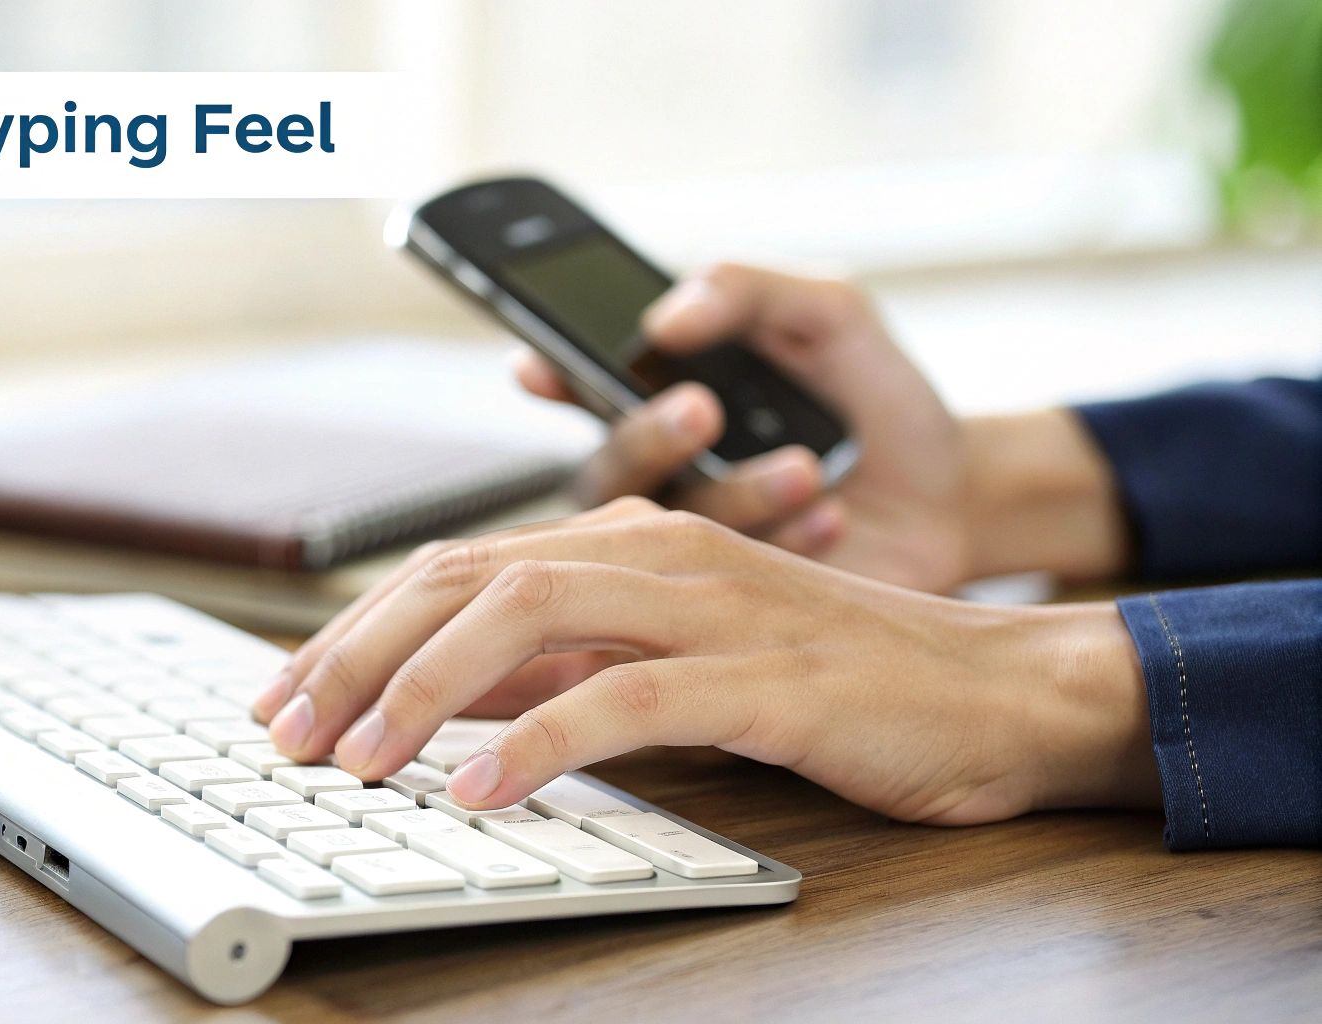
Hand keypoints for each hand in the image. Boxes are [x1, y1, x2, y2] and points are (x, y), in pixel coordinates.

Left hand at [252, 498, 1158, 822]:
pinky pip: (626, 695)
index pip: (458, 566)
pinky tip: (475, 786)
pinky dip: (538, 739)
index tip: (285, 694)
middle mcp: (660, 550)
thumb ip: (568, 667)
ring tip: (351, 757)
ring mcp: (714, 603)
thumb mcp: (675, 665)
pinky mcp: (765, 672)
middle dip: (356, 651)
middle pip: (468, 575)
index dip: (356, 628)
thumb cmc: (836, 680)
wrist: (998, 689)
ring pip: (530, 613)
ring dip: (421, 686)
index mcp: (633, 540)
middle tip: (283, 729)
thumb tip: (448, 699)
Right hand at [515, 263, 971, 591]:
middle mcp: (660, 477)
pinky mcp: (736, 603)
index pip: (581, 384)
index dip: (550, 375)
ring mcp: (691, 547)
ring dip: (739, 491)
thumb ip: (749, 290)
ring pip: (667, 529)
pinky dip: (786, 540)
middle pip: (605, 467)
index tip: (539, 365)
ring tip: (807, 466)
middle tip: (705, 408)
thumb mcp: (830, 314)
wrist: (957, 493)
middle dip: (648, 435)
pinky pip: (728, 581)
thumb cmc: (877, 398)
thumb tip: (665, 318)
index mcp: (661, 398)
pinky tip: (834, 517)